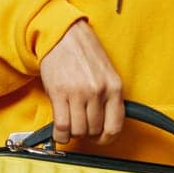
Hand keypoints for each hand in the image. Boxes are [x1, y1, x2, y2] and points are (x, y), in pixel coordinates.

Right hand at [37, 20, 122, 146]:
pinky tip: (59, 132)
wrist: (62, 34)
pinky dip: (60, 135)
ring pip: (78, 130)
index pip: (114, 127)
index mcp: (114, 87)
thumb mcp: (106, 72)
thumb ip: (109, 96)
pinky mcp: (59, 93)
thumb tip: (106, 122)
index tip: (99, 138)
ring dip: (73, 132)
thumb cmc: (84, 52)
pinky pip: (62, 126)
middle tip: (81, 125)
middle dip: (87, 132)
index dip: (106, 138)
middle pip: (94, 130)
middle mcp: (98, 92)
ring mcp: (78, 93)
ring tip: (70, 124)